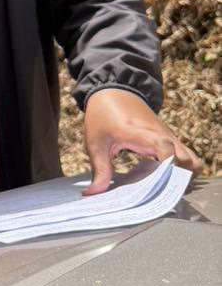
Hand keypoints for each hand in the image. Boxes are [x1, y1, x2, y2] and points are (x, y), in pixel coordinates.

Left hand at [82, 88, 202, 194]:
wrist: (114, 91)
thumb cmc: (103, 116)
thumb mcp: (95, 142)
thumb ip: (99, 169)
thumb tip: (94, 194)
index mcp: (139, 132)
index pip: (162, 145)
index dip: (166, 163)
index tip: (162, 181)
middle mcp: (160, 135)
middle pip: (186, 160)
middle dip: (177, 179)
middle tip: (158, 192)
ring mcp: (168, 137)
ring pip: (190, 159)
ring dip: (182, 175)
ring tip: (161, 186)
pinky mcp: (170, 140)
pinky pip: (184, 157)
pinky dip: (180, 169)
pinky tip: (160, 178)